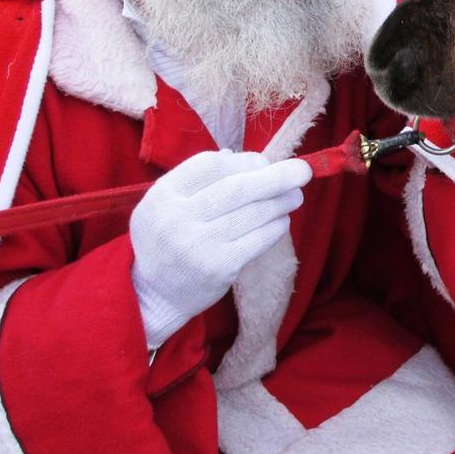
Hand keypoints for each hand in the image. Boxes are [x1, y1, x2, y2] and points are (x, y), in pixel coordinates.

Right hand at [129, 150, 310, 347]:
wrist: (151, 294)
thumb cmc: (166, 238)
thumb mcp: (167, 202)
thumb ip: (200, 179)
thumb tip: (247, 159)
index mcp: (164, 194)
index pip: (211, 165)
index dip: (243, 161)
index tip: (262, 163)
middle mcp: (178, 217)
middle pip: (237, 189)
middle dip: (276, 177)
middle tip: (303, 171)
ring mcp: (198, 245)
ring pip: (253, 214)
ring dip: (281, 202)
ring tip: (296, 196)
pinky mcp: (219, 268)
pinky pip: (258, 240)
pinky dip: (276, 227)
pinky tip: (282, 221)